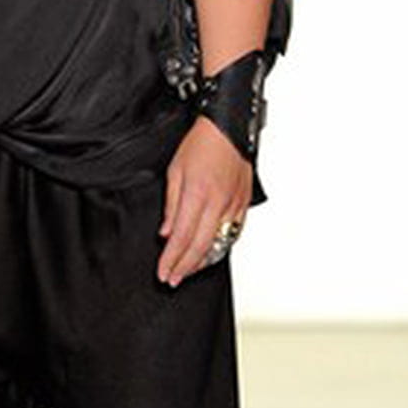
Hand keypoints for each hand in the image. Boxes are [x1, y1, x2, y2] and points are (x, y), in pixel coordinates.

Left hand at [157, 117, 251, 286]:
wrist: (229, 129)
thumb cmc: (201, 144)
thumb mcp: (174, 171)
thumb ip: (171, 205)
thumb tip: (166, 233)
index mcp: (198, 194)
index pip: (181, 237)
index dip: (171, 259)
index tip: (163, 272)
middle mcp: (218, 203)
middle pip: (200, 247)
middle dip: (184, 268)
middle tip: (173, 279)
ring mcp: (233, 205)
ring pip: (218, 244)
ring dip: (202, 262)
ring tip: (187, 270)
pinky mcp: (243, 204)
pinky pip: (232, 234)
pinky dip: (220, 247)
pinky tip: (209, 253)